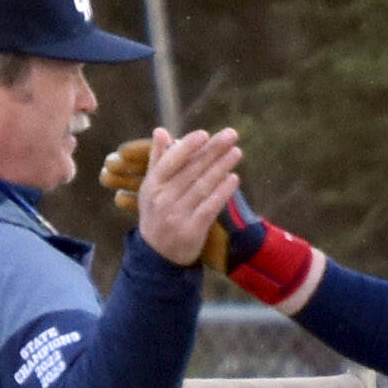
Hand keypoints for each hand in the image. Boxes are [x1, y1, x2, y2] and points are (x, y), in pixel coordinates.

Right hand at [102, 134, 318, 305]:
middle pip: (192, 170)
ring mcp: (177, 216)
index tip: (205, 134)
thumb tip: (161, 131)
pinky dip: (223, 192)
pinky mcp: (192, 230)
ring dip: (222, 167)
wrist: (158, 256)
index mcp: (152, 186)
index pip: (171, 161)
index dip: (188, 147)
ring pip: (203, 186)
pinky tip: (234, 179)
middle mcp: (163, 199)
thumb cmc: (156, 215)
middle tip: (231, 135)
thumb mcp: (150, 188)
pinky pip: (210, 207)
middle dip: (213, 151)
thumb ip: (157, 160)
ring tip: (236, 153)